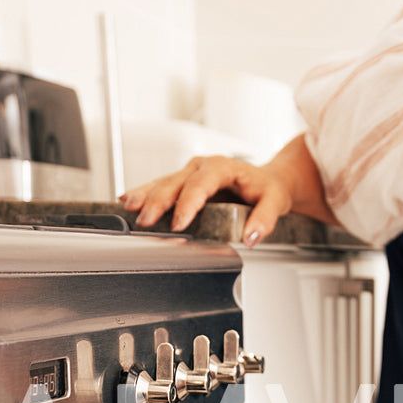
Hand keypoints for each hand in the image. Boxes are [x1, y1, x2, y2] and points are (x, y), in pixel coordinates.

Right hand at [120, 155, 292, 244]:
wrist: (268, 180)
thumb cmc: (268, 188)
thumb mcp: (275, 202)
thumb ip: (264, 219)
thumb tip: (251, 236)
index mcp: (222, 167)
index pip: (200, 184)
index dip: (188, 203)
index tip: (180, 223)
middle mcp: (202, 166)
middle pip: (175, 182)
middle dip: (158, 201)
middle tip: (147, 221)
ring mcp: (190, 172)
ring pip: (163, 182)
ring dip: (145, 195)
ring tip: (129, 208)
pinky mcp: (184, 181)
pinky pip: (161, 186)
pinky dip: (144, 193)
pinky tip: (128, 200)